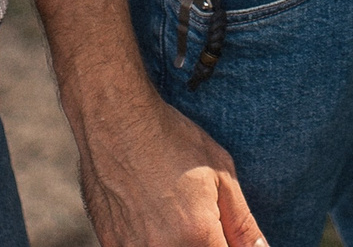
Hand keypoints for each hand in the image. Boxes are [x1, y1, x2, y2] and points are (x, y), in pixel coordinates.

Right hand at [78, 87, 266, 246]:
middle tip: (204, 217)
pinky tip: (153, 214)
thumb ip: (243, 224)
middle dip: (207, 243)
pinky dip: (154, 240)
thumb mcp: (221, 175)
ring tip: (175, 211)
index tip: (225, 232)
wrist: (114, 119)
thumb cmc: (170, 140)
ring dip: (181, 241)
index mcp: (196, 237)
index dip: (229, 246)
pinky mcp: (110, 243)